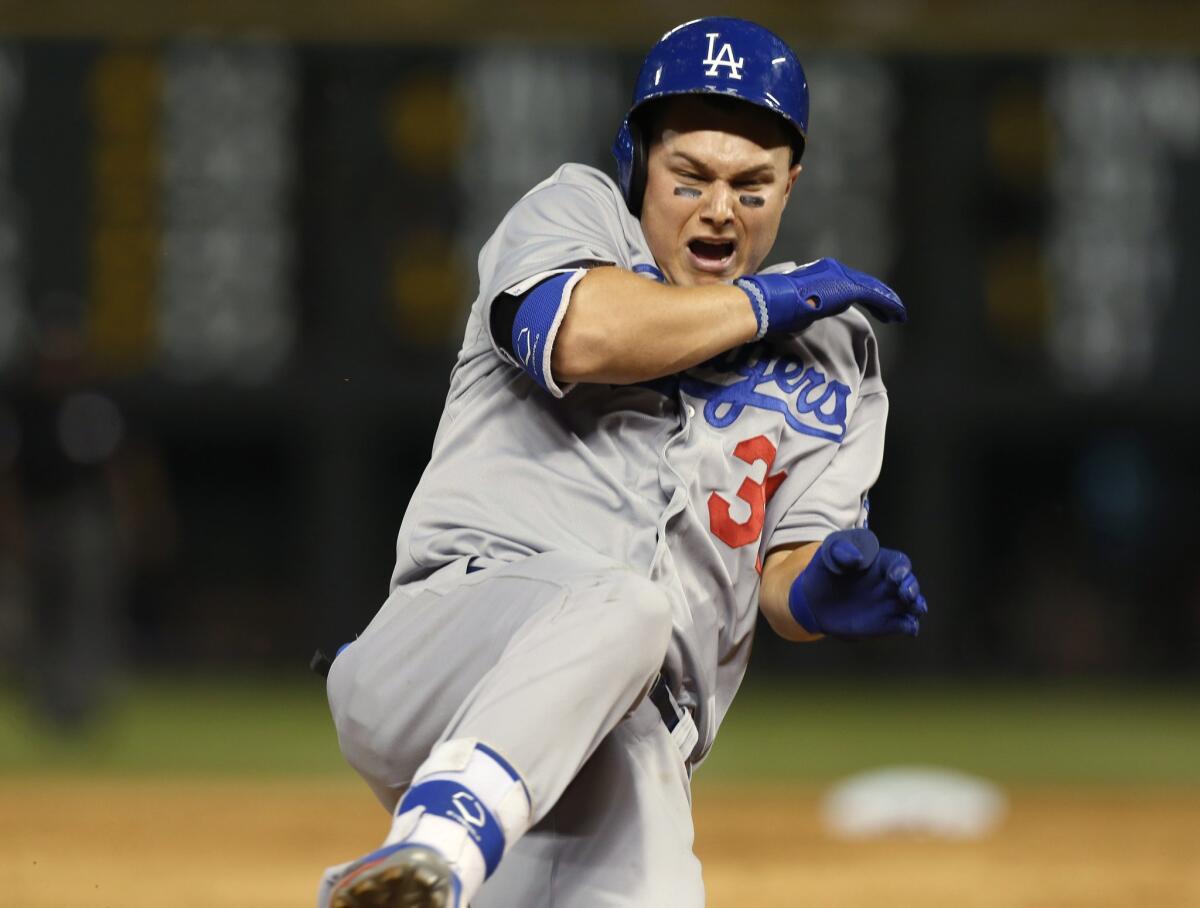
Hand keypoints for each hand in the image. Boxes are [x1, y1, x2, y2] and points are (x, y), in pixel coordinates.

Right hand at [736, 258, 906, 337]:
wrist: (770, 302)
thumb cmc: (773, 307)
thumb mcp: (793, 305)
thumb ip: (806, 306)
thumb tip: (808, 314)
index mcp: (819, 273)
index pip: (846, 283)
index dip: (861, 294)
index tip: (868, 306)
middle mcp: (832, 270)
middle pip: (863, 283)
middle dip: (879, 297)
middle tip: (890, 310)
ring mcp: (840, 277)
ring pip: (871, 288)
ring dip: (886, 302)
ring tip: (898, 314)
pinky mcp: (846, 288)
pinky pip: (873, 296)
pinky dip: (887, 305)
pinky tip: (896, 314)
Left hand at [787, 528, 926, 639]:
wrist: (813, 602)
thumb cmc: (823, 572)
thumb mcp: (828, 553)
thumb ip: (842, 550)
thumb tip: (858, 559)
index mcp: (879, 562)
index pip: (898, 562)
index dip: (900, 568)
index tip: (894, 576)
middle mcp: (889, 582)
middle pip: (910, 582)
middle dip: (912, 587)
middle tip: (906, 594)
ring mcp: (889, 603)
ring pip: (913, 604)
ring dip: (918, 605)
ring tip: (915, 608)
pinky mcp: (886, 623)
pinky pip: (905, 625)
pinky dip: (910, 626)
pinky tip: (908, 628)